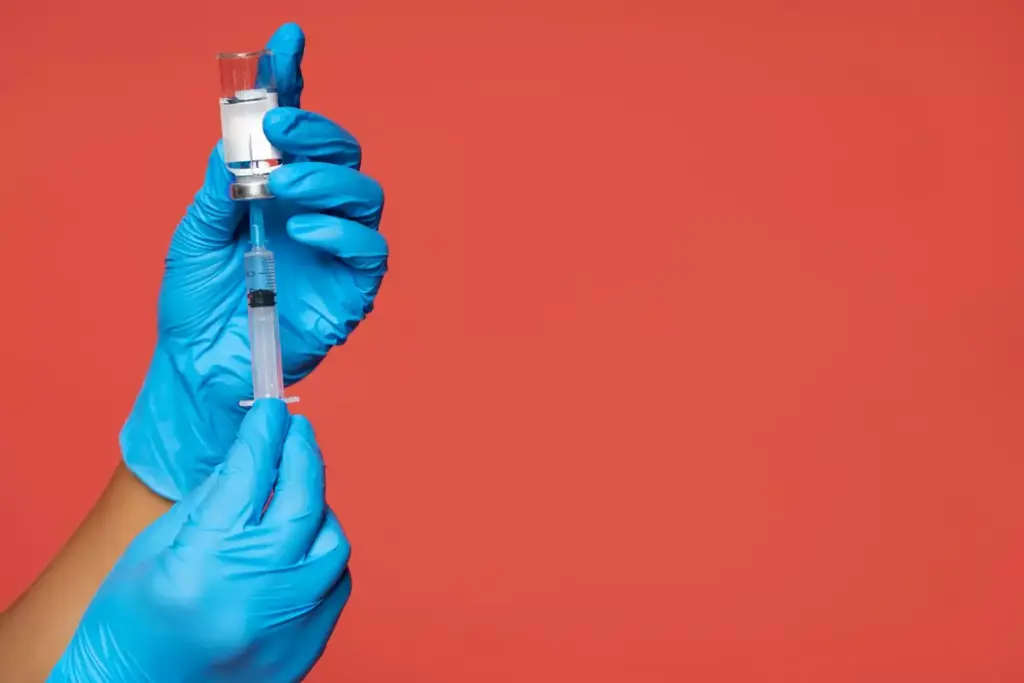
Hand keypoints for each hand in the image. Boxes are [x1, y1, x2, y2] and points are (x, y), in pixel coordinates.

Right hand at [49, 400, 351, 682]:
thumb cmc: (126, 626)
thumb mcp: (153, 550)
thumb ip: (211, 499)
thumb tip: (252, 454)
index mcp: (202, 565)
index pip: (250, 477)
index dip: (264, 434)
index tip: (271, 408)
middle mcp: (254, 596)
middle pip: (302, 503)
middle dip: (301, 455)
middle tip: (295, 430)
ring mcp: (286, 629)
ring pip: (331, 543)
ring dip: (316, 509)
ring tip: (292, 494)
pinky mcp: (306, 650)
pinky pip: (334, 583)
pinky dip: (320, 555)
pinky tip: (297, 545)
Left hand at [122, 22, 386, 499]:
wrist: (201, 368)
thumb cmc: (198, 304)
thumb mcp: (195, 234)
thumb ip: (221, 186)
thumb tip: (239, 137)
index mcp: (276, 191)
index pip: (295, 128)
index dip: (295, 80)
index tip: (288, 37)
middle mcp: (315, 212)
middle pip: (342, 154)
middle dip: (316, 133)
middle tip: (279, 130)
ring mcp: (338, 250)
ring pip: (364, 194)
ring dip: (329, 179)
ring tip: (283, 186)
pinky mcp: (353, 290)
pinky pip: (369, 251)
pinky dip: (342, 232)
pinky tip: (305, 229)